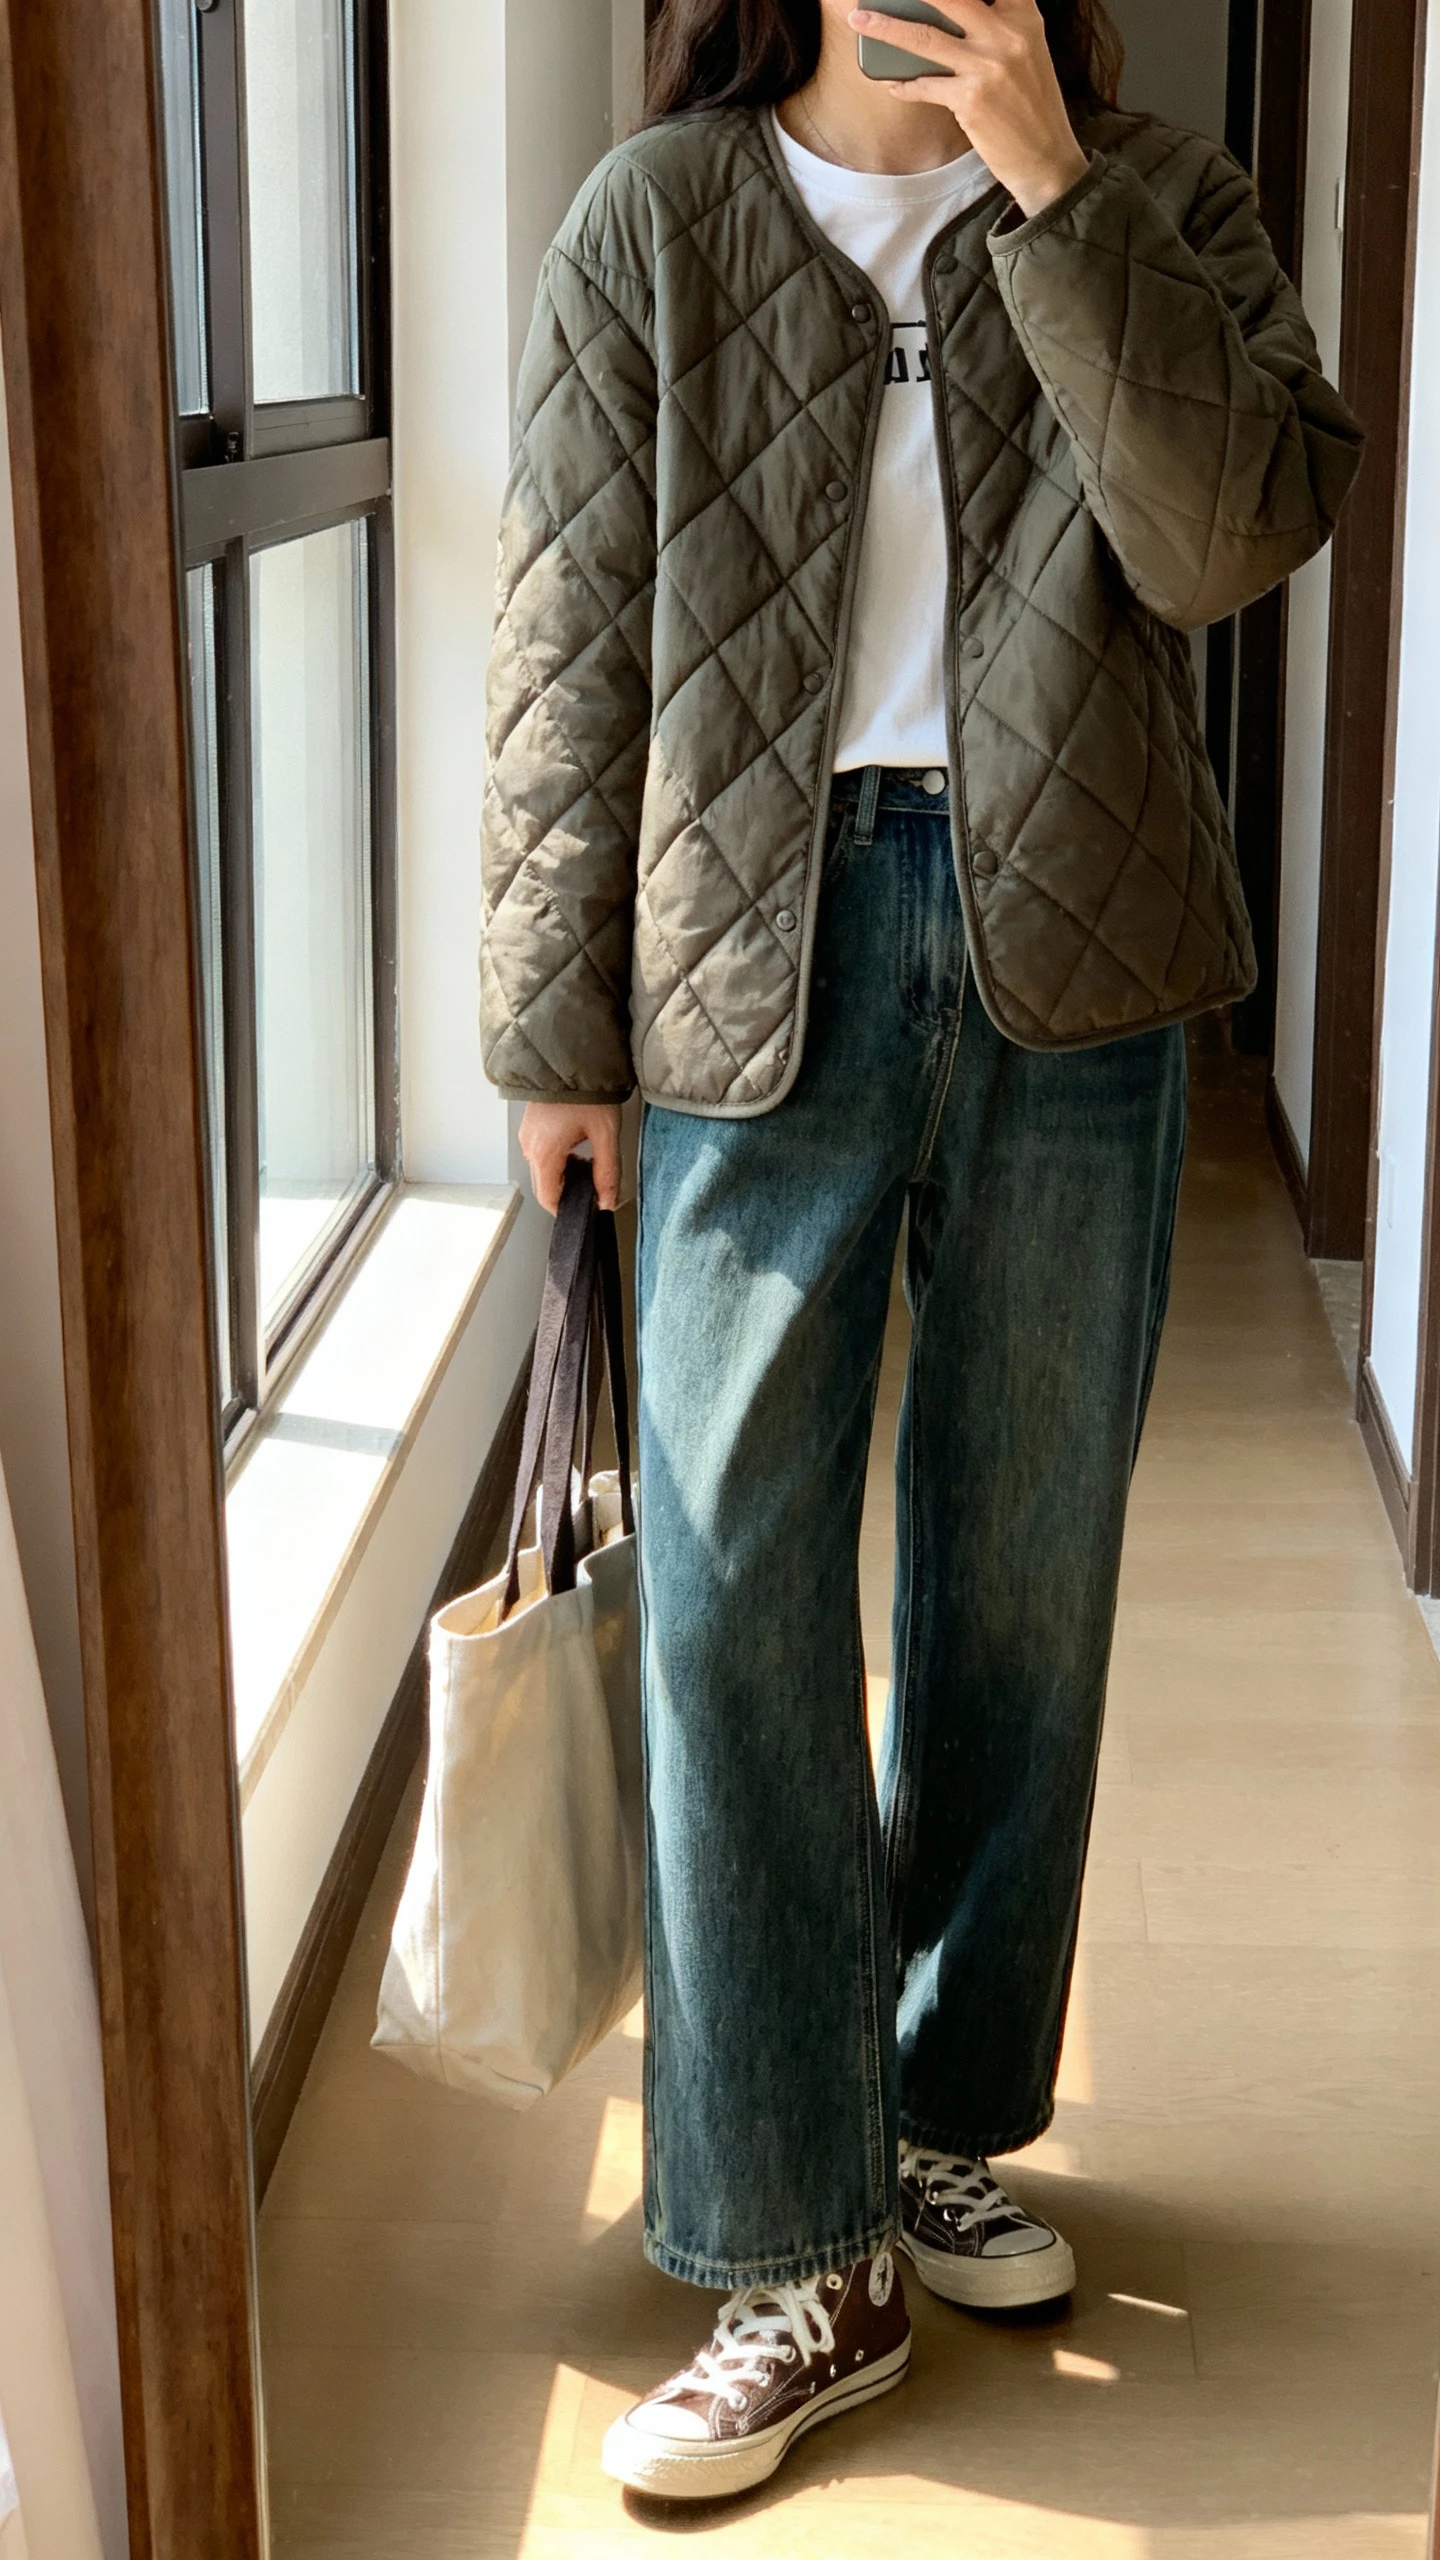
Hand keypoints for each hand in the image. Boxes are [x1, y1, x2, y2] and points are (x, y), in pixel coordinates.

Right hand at [518, 1101, 622, 1215]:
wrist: (571, 1056)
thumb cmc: (588, 1090)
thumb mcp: (606, 1133)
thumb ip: (607, 1171)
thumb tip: (607, 1201)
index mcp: (545, 1152)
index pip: (548, 1198)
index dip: (566, 1209)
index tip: (585, 1209)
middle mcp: (529, 1146)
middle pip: (544, 1186)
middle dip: (567, 1192)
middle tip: (592, 1187)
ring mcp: (527, 1135)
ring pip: (542, 1170)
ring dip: (563, 1175)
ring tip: (588, 1163)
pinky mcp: (530, 1126)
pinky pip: (540, 1154)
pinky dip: (557, 1160)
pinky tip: (577, 1148)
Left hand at [848, 0, 1089, 216]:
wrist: (1047, 158)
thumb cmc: (1032, 105)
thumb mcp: (1027, 51)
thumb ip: (998, 25)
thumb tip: (948, 14)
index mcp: (1023, 16)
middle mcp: (1007, 34)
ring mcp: (988, 67)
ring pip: (924, 37)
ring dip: (885, 27)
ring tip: (858, 19)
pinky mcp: (971, 99)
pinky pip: (925, 85)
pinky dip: (904, 84)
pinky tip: (890, 82)